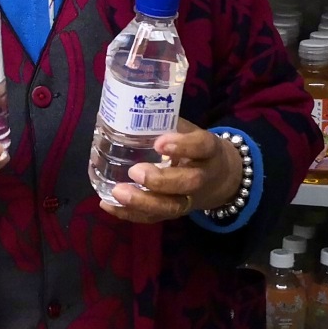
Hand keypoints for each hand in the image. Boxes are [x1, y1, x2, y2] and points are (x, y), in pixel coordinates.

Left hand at [100, 121, 241, 224]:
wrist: (219, 177)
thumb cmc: (194, 147)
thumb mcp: (188, 130)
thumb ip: (165, 123)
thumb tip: (126, 110)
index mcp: (208, 150)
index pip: (201, 146)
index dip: (183, 145)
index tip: (159, 143)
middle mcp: (203, 176)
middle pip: (188, 182)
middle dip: (160, 180)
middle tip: (134, 171)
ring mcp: (190, 199)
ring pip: (172, 207)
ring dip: (143, 202)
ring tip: (118, 192)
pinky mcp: (175, 213)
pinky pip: (155, 218)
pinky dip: (130, 214)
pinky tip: (108, 205)